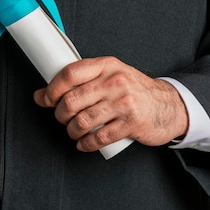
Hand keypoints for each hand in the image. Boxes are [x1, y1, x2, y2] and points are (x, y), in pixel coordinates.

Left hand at [33, 56, 188, 151]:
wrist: (168, 105)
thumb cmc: (133, 90)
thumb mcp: (109, 77)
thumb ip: (79, 82)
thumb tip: (41, 94)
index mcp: (107, 65)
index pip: (70, 73)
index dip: (53, 88)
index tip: (47, 99)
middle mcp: (115, 82)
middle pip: (72, 100)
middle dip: (61, 114)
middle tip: (63, 118)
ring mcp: (124, 103)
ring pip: (83, 121)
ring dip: (72, 131)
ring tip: (74, 131)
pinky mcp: (131, 124)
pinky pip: (99, 138)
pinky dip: (86, 144)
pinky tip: (84, 143)